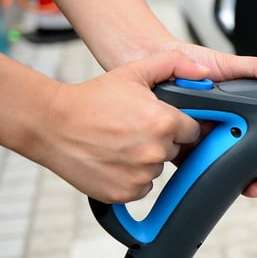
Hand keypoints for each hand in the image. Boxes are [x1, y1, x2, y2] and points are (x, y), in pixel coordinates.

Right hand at [31, 51, 208, 202]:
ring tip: (119, 143)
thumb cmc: (91, 98)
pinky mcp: (124, 193)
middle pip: (173, 149)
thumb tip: (204, 71)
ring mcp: (139, 175)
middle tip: (132, 128)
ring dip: (145, 160)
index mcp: (164, 122)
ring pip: (156, 169)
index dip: (176, 123)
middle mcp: (155, 151)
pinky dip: (130, 178)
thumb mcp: (134, 71)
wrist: (52, 124)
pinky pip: (141, 187)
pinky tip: (113, 160)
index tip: (156, 119)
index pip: (191, 130)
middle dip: (160, 140)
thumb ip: (175, 65)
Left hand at [157, 41, 256, 195]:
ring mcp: (206, 141)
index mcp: (238, 111)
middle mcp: (224, 128)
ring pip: (229, 167)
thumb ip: (255, 69)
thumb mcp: (228, 65)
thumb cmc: (192, 62)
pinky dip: (212, 180)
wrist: (153, 61)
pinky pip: (199, 170)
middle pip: (252, 156)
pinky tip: (223, 182)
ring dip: (245, 179)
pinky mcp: (183, 150)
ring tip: (255, 182)